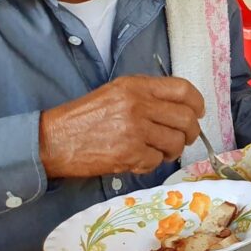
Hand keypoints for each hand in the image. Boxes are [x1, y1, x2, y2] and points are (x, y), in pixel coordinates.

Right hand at [39, 76, 204, 177]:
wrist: (52, 140)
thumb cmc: (84, 117)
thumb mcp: (115, 92)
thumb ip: (147, 94)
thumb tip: (182, 107)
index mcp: (136, 86)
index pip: (183, 89)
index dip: (197, 102)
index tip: (198, 112)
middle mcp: (138, 106)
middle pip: (186, 119)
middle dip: (191, 132)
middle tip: (184, 138)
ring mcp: (134, 131)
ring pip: (175, 142)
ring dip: (173, 150)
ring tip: (160, 151)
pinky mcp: (128, 154)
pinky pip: (157, 161)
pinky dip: (152, 163)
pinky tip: (139, 159)